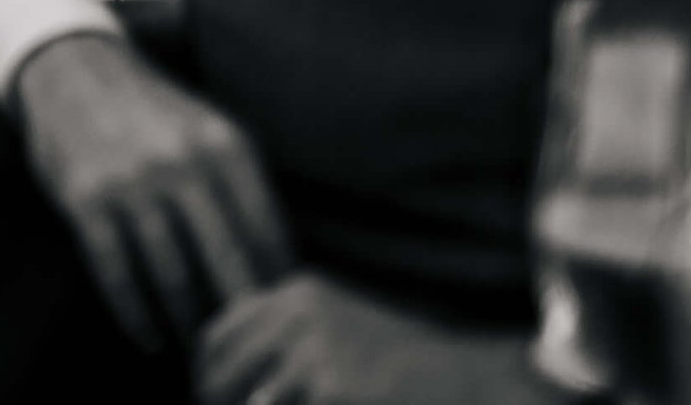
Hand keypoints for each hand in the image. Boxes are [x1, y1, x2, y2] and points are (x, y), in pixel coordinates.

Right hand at [12, 31, 290, 348]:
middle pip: (225, 264)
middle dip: (239, 317)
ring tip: (200, 352)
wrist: (71, 68)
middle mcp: (182, 164)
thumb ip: (243, 186)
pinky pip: (117, 275)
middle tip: (246, 350)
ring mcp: (131, 184)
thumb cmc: (153, 113)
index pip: (267, 236)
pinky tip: (150, 338)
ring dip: (188, 324)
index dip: (277, 289)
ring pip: (172, 278)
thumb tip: (280, 268)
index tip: (282, 322)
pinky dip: (136, 317)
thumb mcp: (210, 130)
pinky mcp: (86, 201)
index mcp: (225, 146)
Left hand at [196, 273, 568, 404]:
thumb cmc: (412, 369)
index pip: (217, 339)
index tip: (213, 401)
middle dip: (219, 403)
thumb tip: (220, 380)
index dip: (209, 380)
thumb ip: (289, 342)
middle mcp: (298, 315)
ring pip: (244, 401)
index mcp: (297, 295)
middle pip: (219, 375)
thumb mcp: (343, 331)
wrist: (481, 383)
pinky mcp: (331, 393)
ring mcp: (314, 355)